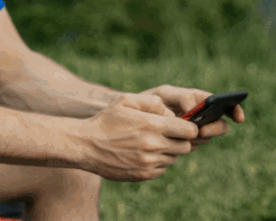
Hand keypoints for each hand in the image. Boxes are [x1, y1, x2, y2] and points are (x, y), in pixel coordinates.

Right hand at [78, 94, 198, 181]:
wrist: (85, 145)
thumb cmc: (106, 120)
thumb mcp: (125, 100)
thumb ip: (153, 101)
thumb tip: (171, 113)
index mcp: (152, 125)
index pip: (190, 130)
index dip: (189, 127)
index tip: (182, 126)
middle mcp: (153, 145)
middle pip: (185, 146)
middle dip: (179, 139)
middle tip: (166, 134)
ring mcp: (149, 162)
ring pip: (173, 158)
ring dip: (167, 150)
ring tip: (149, 143)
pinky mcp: (143, 174)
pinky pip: (162, 169)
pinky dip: (157, 162)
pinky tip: (141, 154)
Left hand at [140, 85, 245, 149]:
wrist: (127, 118)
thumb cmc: (142, 103)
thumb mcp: (158, 96)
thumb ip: (178, 98)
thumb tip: (192, 108)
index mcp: (190, 97)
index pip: (216, 101)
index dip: (232, 107)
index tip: (238, 117)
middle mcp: (195, 113)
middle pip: (217, 121)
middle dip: (214, 127)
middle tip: (202, 131)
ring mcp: (190, 128)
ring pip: (207, 135)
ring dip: (202, 136)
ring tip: (189, 135)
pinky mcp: (183, 141)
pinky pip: (194, 144)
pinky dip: (190, 144)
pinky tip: (181, 141)